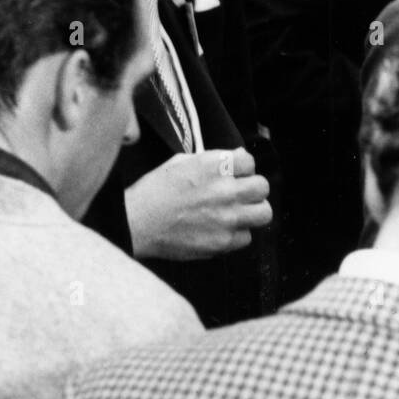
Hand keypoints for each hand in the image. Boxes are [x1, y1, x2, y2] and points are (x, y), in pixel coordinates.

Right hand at [126, 148, 271, 261]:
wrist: (135, 224)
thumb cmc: (155, 191)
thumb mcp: (182, 162)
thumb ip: (214, 159)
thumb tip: (238, 156)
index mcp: (216, 166)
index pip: (250, 162)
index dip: (241, 169)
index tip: (233, 175)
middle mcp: (226, 190)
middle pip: (262, 187)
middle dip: (252, 189)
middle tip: (239, 194)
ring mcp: (227, 218)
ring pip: (263, 213)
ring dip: (252, 211)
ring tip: (237, 212)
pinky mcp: (222, 242)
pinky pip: (246, 237)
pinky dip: (237, 234)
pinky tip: (221, 229)